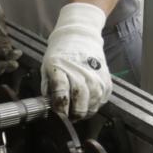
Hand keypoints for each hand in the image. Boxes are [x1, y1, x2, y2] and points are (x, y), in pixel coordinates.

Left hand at [41, 3, 110, 119]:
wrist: (79, 35)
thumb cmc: (61, 53)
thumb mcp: (47, 66)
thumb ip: (48, 87)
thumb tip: (49, 106)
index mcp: (60, 69)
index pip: (61, 94)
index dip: (60, 108)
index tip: (59, 114)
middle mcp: (80, 73)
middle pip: (80, 102)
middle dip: (74, 114)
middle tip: (69, 117)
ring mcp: (95, 76)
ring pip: (93, 104)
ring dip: (85, 111)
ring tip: (79, 111)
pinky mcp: (106, 79)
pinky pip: (102, 100)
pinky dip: (95, 104)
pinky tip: (88, 101)